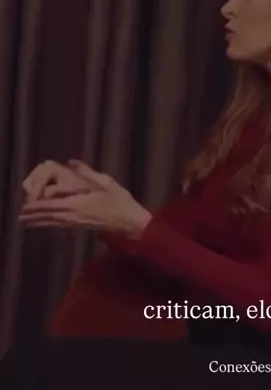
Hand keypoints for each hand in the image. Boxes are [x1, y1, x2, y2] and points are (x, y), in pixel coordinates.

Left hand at [19, 161, 152, 237]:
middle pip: (50, 217)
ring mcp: (78, 223)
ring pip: (55, 223)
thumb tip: (71, 162)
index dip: (38, 206)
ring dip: (40, 222)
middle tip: (20, 217)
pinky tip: (46, 224)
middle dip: (35, 217)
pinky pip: (62, 226)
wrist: (131, 223)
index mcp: (79, 204)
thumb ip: (87, 173)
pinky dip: (51, 225)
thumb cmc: (121, 202)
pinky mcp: (82, 227)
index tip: (25, 207)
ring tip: (26, 223)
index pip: (53, 206)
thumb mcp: (106, 183)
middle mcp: (75, 216)